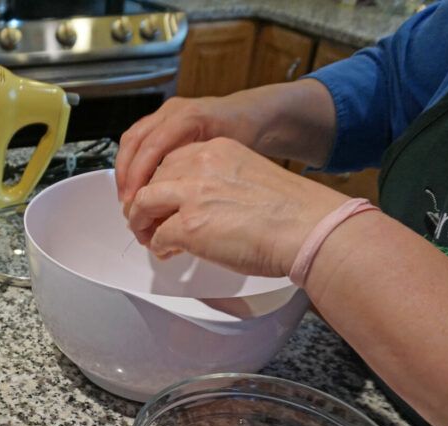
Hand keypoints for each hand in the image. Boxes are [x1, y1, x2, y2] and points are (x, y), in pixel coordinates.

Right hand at [115, 95, 258, 205]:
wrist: (252, 115)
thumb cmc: (247, 136)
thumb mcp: (228, 155)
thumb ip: (199, 172)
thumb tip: (172, 201)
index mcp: (190, 117)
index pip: (152, 145)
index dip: (138, 174)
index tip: (134, 200)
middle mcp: (173, 111)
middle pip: (135, 139)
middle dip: (125, 173)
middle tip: (126, 202)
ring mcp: (165, 113)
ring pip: (131, 138)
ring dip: (124, 168)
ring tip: (126, 196)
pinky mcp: (161, 120)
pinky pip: (138, 139)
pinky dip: (132, 162)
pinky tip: (135, 184)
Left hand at [125, 138, 348, 276]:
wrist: (306, 228)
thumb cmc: (290, 213)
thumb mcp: (249, 179)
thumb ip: (221, 184)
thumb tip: (204, 208)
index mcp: (217, 150)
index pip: (173, 160)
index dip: (163, 183)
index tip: (162, 198)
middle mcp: (200, 165)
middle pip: (153, 180)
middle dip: (145, 203)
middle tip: (148, 222)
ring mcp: (190, 194)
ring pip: (143, 204)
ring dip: (141, 222)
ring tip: (148, 237)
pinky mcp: (187, 224)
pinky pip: (158, 236)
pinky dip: (158, 246)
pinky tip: (168, 252)